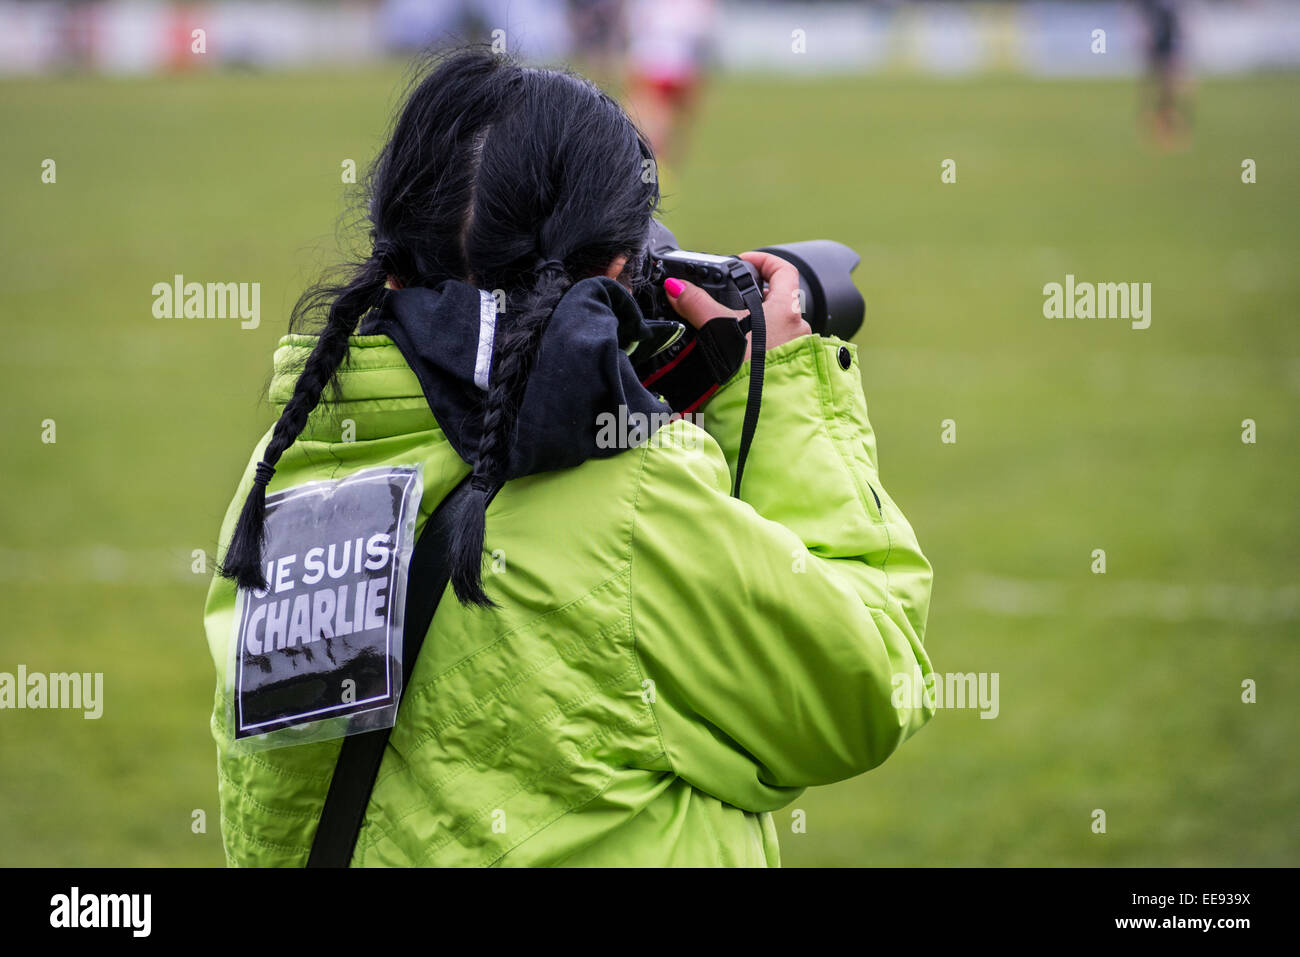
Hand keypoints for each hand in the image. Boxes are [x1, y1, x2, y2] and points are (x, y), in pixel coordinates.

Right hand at [663, 251, 811, 359]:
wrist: (761, 414)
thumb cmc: (749, 371)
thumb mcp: (718, 329)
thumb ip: (696, 304)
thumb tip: (676, 288)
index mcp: (786, 309)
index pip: (784, 270)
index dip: (764, 260)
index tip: (745, 261)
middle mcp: (796, 328)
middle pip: (777, 299)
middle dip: (753, 297)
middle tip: (730, 298)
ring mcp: (794, 350)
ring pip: (775, 326)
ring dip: (754, 323)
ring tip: (728, 328)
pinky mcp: (785, 370)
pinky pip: (772, 348)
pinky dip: (756, 346)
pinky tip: (735, 353)